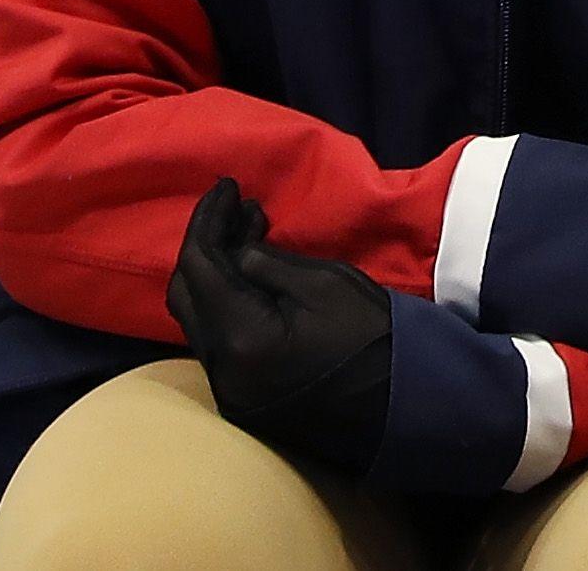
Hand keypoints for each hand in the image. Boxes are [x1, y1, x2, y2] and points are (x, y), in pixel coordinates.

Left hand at [166, 178, 391, 472]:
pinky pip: (217, 340)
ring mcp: (229, 390)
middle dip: (203, 244)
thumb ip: (269, 263)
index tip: (227, 185)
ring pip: (197, 319)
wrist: (402, 403)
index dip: (207, 219)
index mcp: (241, 339)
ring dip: (213, 273)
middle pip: (184, 295)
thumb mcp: (327, 283)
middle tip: (233, 208)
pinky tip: (250, 278)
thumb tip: (236, 251)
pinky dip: (225, 303)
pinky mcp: (242, 398)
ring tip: (244, 234)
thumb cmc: (373, 337)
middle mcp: (222, 370)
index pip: (199, 266)